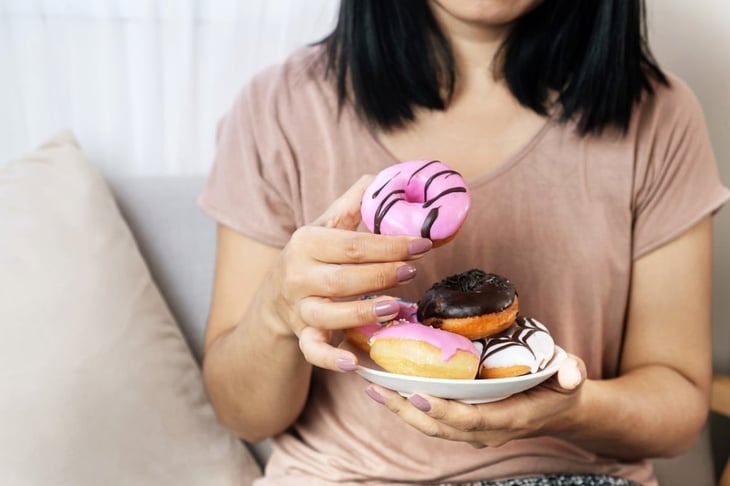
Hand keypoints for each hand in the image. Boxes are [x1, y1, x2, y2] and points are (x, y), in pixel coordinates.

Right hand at [264, 175, 433, 371]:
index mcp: (306, 243)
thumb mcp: (325, 228)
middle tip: (412, 272)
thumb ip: (351, 206)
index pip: (353, 244)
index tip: (423, 244)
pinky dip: (330, 358)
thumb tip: (380, 177)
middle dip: (382, 275)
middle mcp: (298, 275)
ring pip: (331, 312)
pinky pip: (313, 350)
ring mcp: (299, 308)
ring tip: (397, 308)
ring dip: (365, 312)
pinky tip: (352, 364)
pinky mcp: (302, 335)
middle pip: (344, 278)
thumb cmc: (311, 258)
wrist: (275, 297)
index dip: (390, 245)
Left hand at [365, 354, 586, 446]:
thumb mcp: (571, 376)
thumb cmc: (561, 387)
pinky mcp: (463, 421)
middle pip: (440, 427)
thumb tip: (572, 373)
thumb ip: (571, 372)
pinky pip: (431, 418)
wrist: (559, 409)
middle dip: (406, 410)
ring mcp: (473, 429)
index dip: (444, 412)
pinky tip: (387, 386)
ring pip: (430, 426)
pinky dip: (408, 405)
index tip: (418, 396)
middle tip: (377, 388)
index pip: (471, 421)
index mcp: (509, 418)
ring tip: (373, 387)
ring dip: (400, 408)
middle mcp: (487, 430)